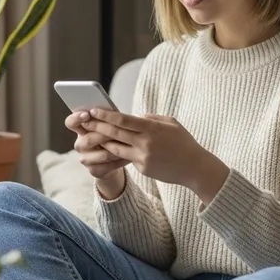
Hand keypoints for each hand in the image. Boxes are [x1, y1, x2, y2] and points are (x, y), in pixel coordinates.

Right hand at [65, 110, 129, 180]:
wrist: (112, 161)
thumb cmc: (111, 138)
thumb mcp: (108, 125)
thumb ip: (106, 118)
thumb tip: (112, 111)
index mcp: (80, 130)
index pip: (71, 122)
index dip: (77, 118)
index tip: (87, 114)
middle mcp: (79, 144)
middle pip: (88, 139)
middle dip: (105, 134)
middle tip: (120, 131)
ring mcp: (85, 158)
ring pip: (102, 153)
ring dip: (117, 149)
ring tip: (130, 145)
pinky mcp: (94, 170)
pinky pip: (109, 165)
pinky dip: (120, 160)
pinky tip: (129, 157)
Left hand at [81, 108, 228, 196]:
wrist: (196, 168)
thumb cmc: (183, 142)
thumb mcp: (170, 123)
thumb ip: (150, 118)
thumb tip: (134, 116)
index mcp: (152, 128)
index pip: (123, 120)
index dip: (106, 115)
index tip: (93, 110)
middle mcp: (145, 143)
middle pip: (115, 133)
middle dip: (97, 126)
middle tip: (84, 121)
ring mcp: (143, 157)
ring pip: (116, 148)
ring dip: (102, 141)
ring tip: (90, 135)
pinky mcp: (142, 169)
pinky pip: (127, 159)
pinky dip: (118, 153)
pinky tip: (107, 148)